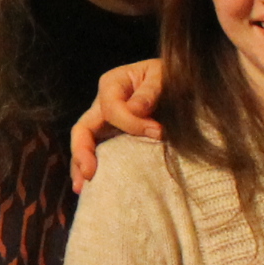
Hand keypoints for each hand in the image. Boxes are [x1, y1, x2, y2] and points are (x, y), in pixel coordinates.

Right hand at [67, 59, 165, 190]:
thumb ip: (150, 91)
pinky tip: (93, 189)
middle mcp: (103, 105)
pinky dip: (93, 169)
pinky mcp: (115, 139)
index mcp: (112, 84)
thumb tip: (135, 110)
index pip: (111, 109)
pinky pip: (99, 154)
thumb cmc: (172, 75)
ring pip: (85, 145)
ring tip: (83, 189)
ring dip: (81, 167)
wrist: (182, 83)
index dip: (131, 123)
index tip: (158, 132)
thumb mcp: (164, 75)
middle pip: (83, 130)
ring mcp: (106, 124)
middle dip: (82, 152)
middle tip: (90, 174)